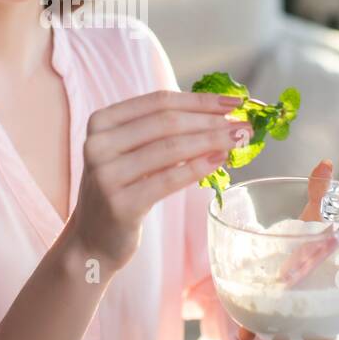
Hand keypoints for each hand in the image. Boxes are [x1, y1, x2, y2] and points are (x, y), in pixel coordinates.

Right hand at [69, 89, 249, 273]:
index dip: (200, 100)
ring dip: (211, 141)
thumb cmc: (122, 189)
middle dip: (211, 120)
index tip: (235, 101)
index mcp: (101, 122)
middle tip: (245, 123)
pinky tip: (220, 161)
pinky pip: (168, 180)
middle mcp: (98, 144)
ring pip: (170, 148)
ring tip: (239, 140)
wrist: (93, 240)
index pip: (159, 101)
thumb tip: (220, 114)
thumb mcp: (131, 153)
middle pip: (167, 122)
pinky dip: (198, 168)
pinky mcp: (120, 204)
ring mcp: (106, 175)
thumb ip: (162, 132)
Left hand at [233, 158, 338, 339]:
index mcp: (334, 286)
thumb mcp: (309, 215)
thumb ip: (319, 194)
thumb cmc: (300, 239)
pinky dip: (253, 337)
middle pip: (326, 333)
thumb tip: (325, 164)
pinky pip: (261, 332)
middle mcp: (316, 306)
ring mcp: (292, 316)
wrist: (272, 250)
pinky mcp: (266, 317)